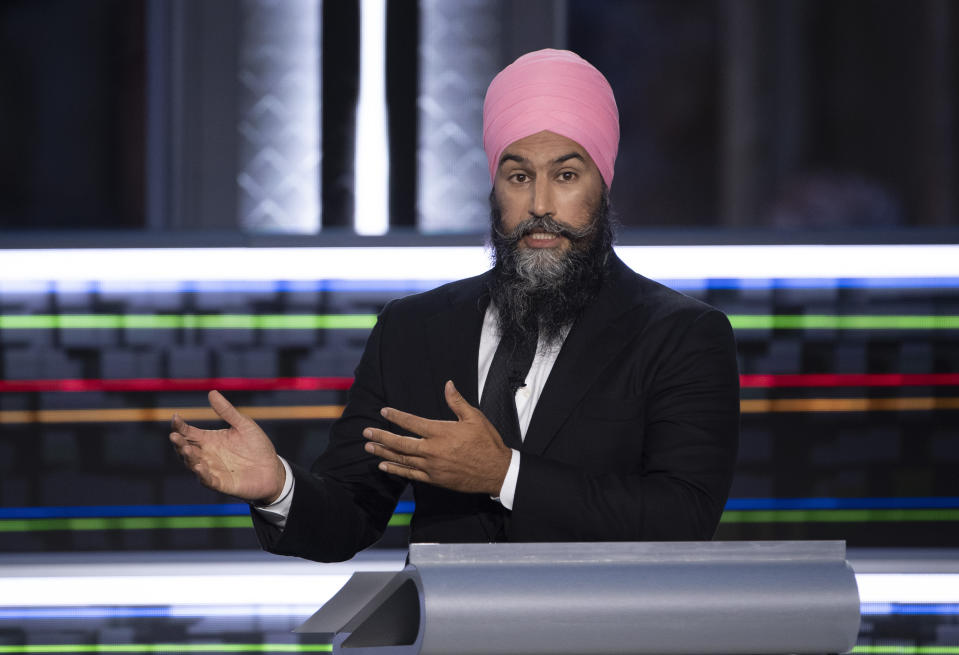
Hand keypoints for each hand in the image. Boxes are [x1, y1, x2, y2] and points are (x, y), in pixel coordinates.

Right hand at [169, 390, 285, 504]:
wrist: (272, 469)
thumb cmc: (257, 446)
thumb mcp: (243, 425)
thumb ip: (227, 411)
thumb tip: (211, 392)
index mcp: (209, 440)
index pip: (189, 432)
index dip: (180, 426)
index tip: (175, 417)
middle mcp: (207, 455)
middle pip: (186, 448)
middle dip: (179, 442)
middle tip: (174, 435)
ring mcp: (212, 470)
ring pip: (193, 464)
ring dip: (188, 457)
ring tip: (187, 449)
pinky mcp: (221, 484)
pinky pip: (208, 480)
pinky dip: (202, 475)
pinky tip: (198, 467)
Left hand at [363, 380, 511, 495]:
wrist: (496, 471)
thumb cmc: (487, 442)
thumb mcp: (475, 418)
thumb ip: (457, 402)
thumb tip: (448, 384)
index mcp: (441, 432)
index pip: (412, 422)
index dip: (396, 416)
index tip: (384, 411)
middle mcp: (433, 450)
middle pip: (400, 443)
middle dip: (381, 437)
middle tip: (366, 433)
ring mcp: (432, 466)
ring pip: (402, 458)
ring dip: (384, 452)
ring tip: (369, 447)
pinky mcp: (434, 479)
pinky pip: (410, 474)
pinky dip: (396, 470)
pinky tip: (384, 465)